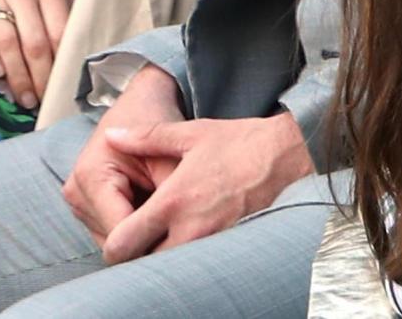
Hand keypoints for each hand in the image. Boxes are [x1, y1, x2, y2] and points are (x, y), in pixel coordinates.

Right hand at [0, 0, 73, 109]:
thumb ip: (68, 9)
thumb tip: (89, 44)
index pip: (60, 30)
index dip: (62, 62)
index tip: (64, 87)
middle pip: (34, 40)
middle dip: (40, 76)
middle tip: (43, 101)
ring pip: (6, 39)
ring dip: (15, 73)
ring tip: (23, 97)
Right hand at [62, 64, 184, 246]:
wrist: (141, 102)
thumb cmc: (156, 122)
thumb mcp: (169, 157)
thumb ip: (170, 198)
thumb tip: (178, 238)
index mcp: (92, 176)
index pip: (120, 232)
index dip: (151, 239)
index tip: (179, 240)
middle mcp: (77, 192)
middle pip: (114, 240)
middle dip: (145, 235)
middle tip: (175, 221)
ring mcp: (77, 201)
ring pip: (113, 241)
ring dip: (139, 231)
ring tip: (160, 205)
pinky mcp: (84, 207)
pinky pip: (112, 232)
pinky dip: (133, 225)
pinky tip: (149, 206)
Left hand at [100, 112, 313, 262]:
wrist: (288, 156)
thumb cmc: (240, 143)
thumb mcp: (191, 134)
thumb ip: (147, 138)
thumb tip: (112, 134)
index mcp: (172, 202)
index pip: (123, 246)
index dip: (113, 244)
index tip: (119, 229)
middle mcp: (189, 231)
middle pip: (143, 265)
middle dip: (138, 254)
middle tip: (141, 235)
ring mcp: (211, 246)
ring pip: (171, 268)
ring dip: (164, 257)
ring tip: (166, 234)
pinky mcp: (229, 251)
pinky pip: (197, 266)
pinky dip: (188, 258)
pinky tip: (192, 237)